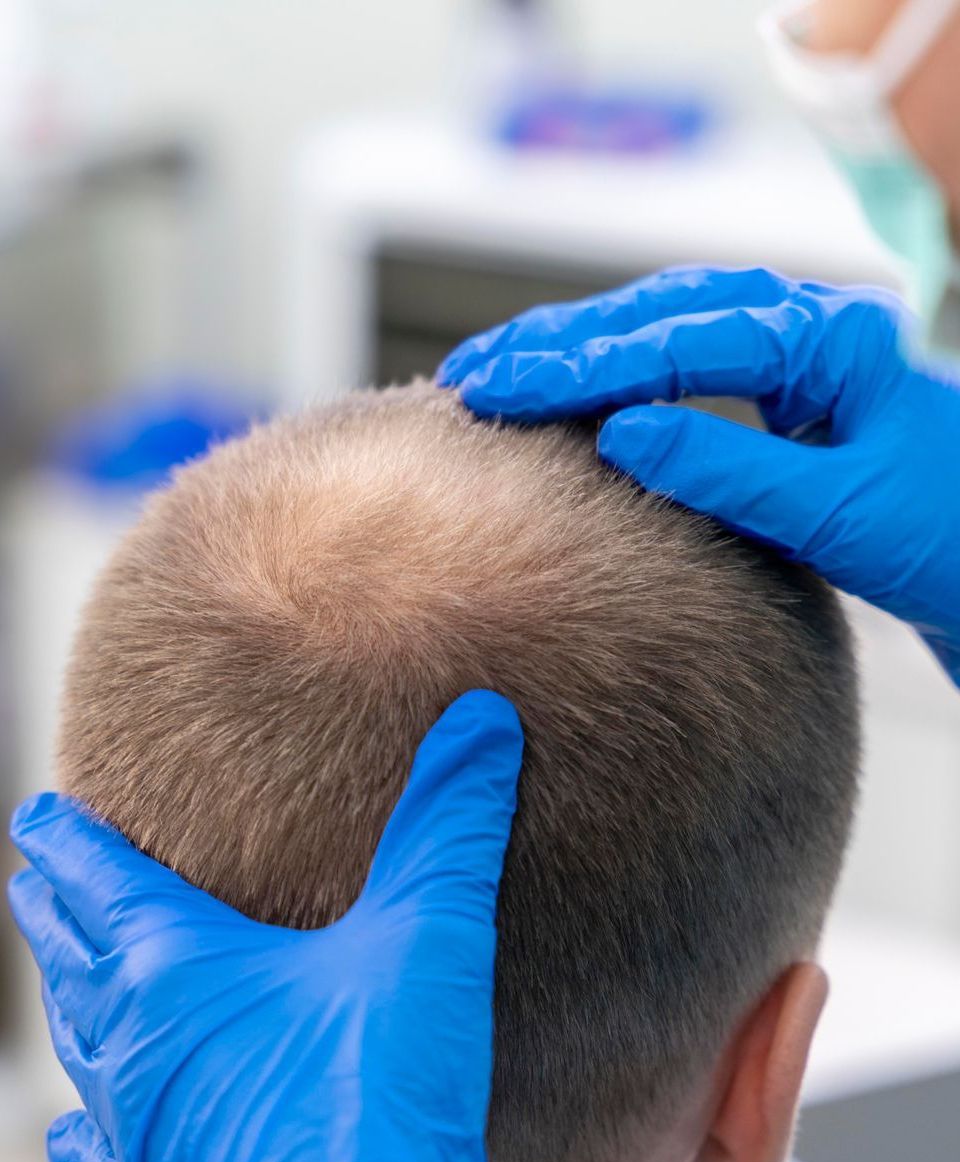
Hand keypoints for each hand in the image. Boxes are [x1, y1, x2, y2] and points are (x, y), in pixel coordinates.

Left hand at [8, 690, 522, 1161]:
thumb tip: (481, 719)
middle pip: (72, 956)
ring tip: (65, 973)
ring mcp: (141, 1130)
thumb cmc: (383, 1098)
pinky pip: (99, 1158)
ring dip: (70, 998)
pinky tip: (75, 1134)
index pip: (98, 880)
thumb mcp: (427, 937)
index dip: (67, 840)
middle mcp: (134, 1047)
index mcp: (174, 971)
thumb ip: (450, 821)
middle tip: (36, 879)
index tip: (40, 815)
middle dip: (57, 910)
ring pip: (82, 1046)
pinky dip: (85, 1131)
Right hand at [439, 265, 959, 683]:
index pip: (681, 336)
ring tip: (502, 374)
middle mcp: (811, 333)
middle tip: (475, 375)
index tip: (503, 388)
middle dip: (563, 343)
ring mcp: (800, 364)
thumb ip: (730, 468)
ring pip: (670, 331)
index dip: (583, 364)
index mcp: (831, 340)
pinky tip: (577, 399)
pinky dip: (624, 380)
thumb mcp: (838, 511)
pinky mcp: (789, 404)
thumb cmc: (950, 541)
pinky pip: (691, 371)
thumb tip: (619, 433)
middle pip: (662, 313)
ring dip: (584, 351)